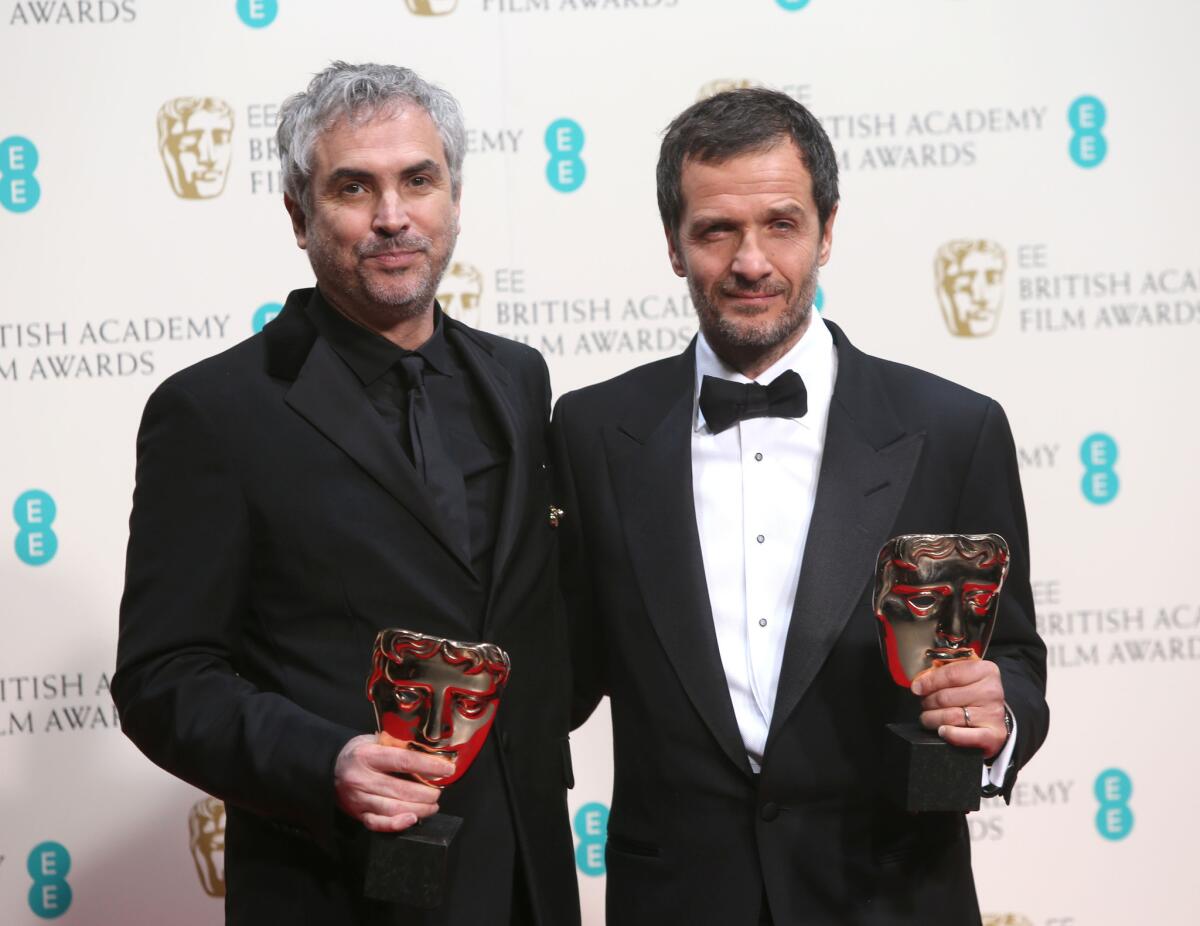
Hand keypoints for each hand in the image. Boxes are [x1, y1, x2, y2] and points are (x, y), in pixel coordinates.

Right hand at [333, 734, 454, 832]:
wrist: (329, 769)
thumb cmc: (359, 753)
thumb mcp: (375, 740)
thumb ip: (399, 745)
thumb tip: (430, 751)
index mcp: (368, 755)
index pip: (404, 761)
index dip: (429, 766)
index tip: (447, 769)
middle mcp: (362, 779)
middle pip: (401, 789)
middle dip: (427, 792)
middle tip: (439, 790)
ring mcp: (359, 799)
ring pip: (393, 808)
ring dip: (419, 809)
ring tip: (432, 805)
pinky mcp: (357, 814)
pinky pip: (378, 824)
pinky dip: (396, 825)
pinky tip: (412, 819)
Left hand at [911, 659, 1007, 759]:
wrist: (993, 718)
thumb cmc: (974, 695)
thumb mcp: (963, 675)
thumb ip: (944, 672)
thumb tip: (920, 682)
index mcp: (986, 671)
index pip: (950, 674)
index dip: (928, 682)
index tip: (916, 688)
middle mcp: (992, 691)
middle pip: (946, 697)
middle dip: (928, 702)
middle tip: (925, 704)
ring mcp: (993, 714)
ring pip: (949, 716)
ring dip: (932, 718)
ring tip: (928, 717)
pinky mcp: (993, 735)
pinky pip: (964, 736)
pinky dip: (949, 734)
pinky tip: (942, 731)